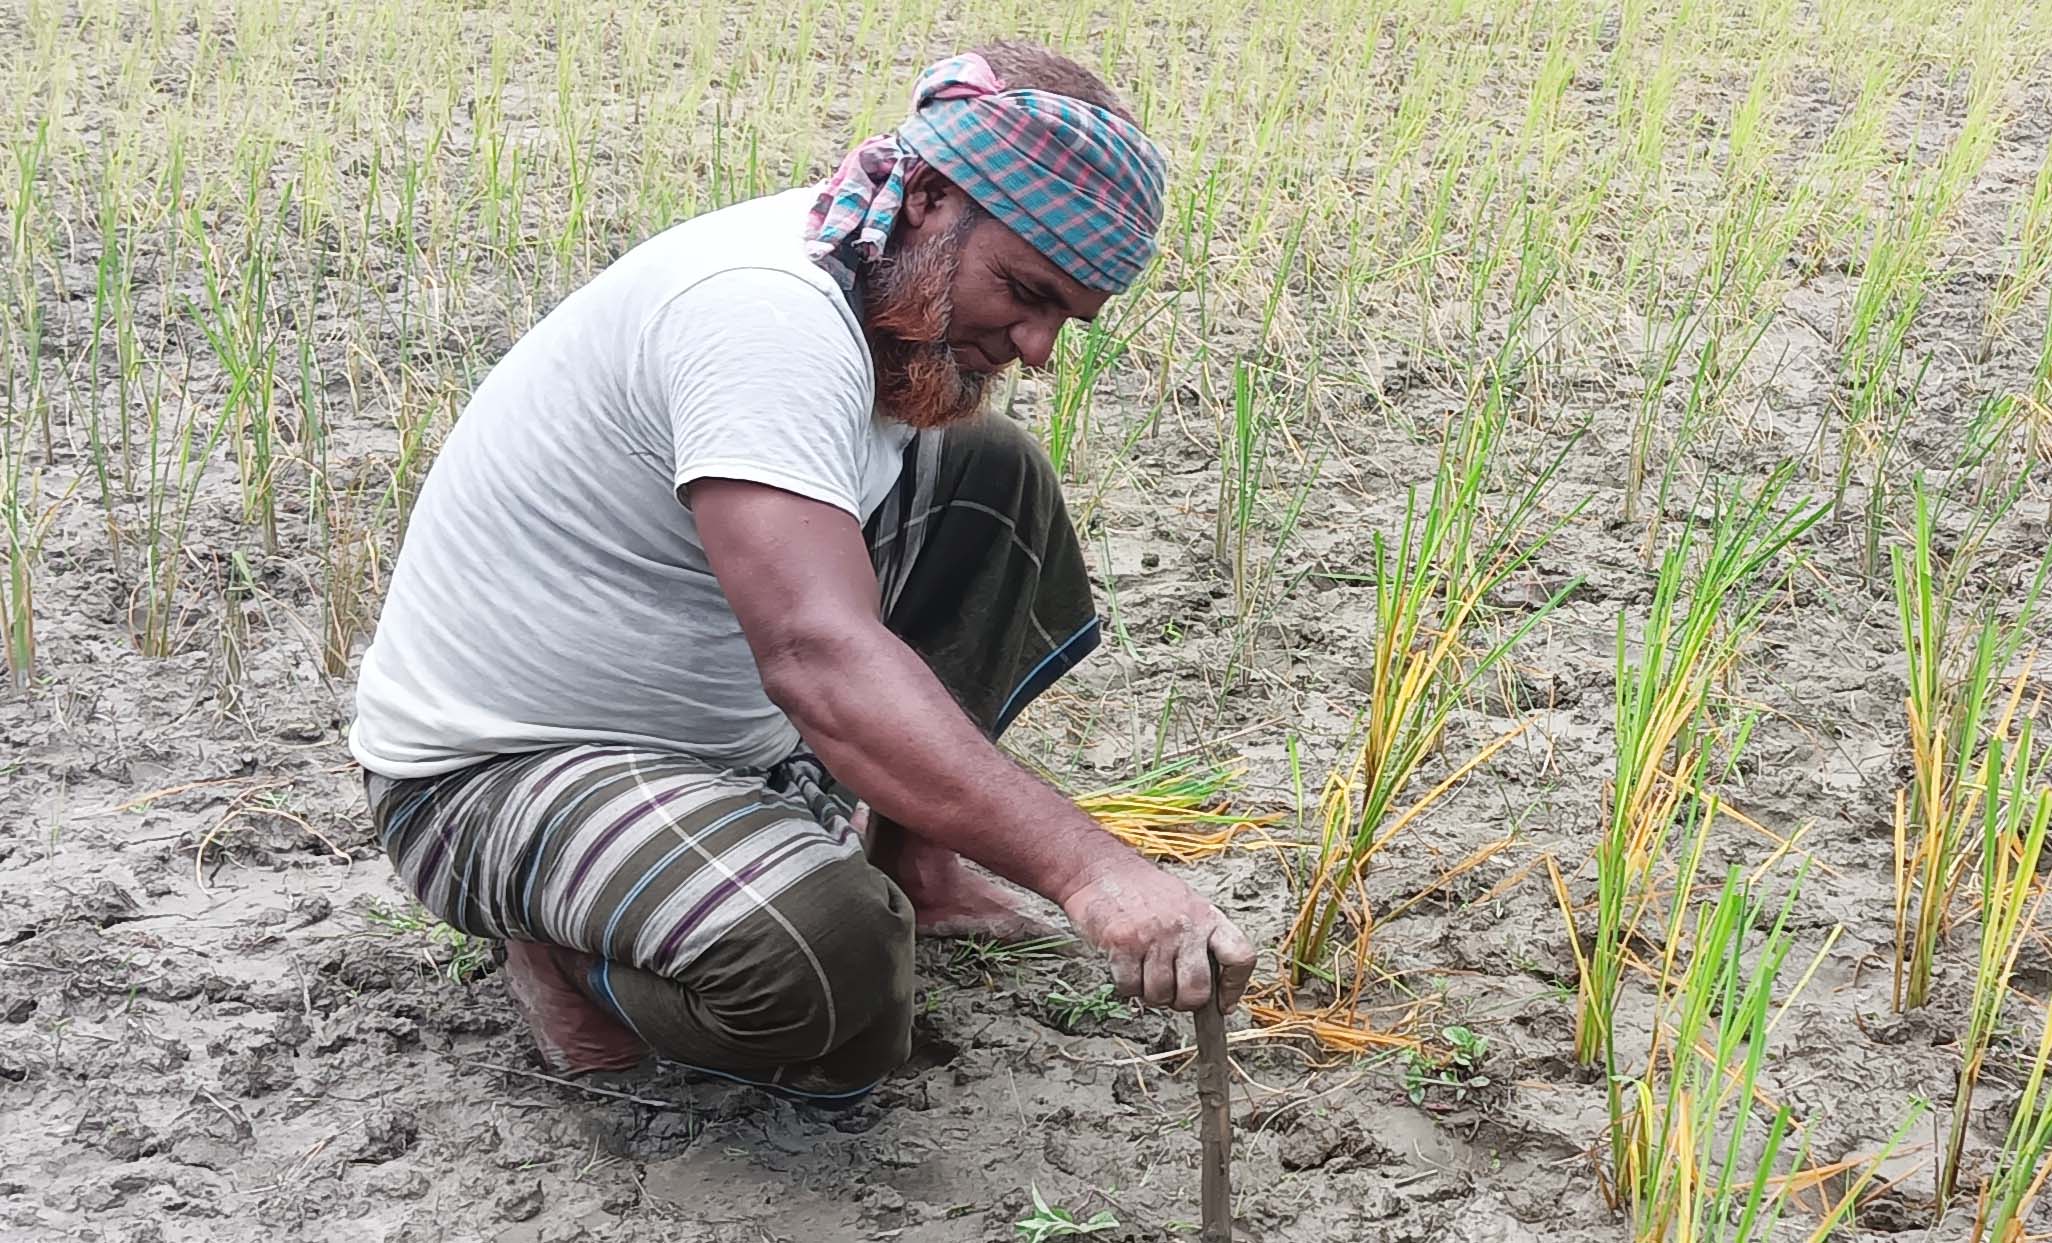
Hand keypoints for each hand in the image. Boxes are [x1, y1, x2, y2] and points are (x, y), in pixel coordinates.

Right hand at [1058, 857, 1256, 1012]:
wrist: (1100, 870)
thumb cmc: (1144, 892)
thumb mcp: (1186, 905)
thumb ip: (1202, 940)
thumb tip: (1213, 991)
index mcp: (1208, 916)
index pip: (1241, 957)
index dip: (1235, 988)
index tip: (1223, 1004)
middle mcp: (1185, 926)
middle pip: (1197, 990)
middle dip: (1183, 1002)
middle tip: (1172, 995)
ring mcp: (1153, 935)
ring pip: (1160, 994)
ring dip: (1150, 994)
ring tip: (1144, 973)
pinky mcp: (1122, 943)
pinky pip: (1130, 987)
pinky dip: (1126, 986)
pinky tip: (1125, 966)